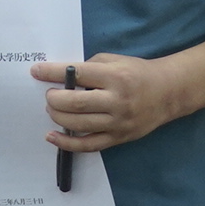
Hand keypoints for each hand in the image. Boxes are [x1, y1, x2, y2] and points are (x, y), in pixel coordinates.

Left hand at [35, 51, 189, 154]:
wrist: (168, 93)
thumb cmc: (137, 72)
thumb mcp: (115, 60)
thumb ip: (89, 67)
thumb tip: (61, 77)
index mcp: (115, 76)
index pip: (77, 74)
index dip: (52, 72)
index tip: (36, 71)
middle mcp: (116, 100)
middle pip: (76, 103)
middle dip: (54, 98)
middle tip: (48, 94)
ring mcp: (118, 122)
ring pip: (79, 124)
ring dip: (58, 116)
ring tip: (52, 108)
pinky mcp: (118, 138)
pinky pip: (88, 145)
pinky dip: (66, 143)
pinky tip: (52, 136)